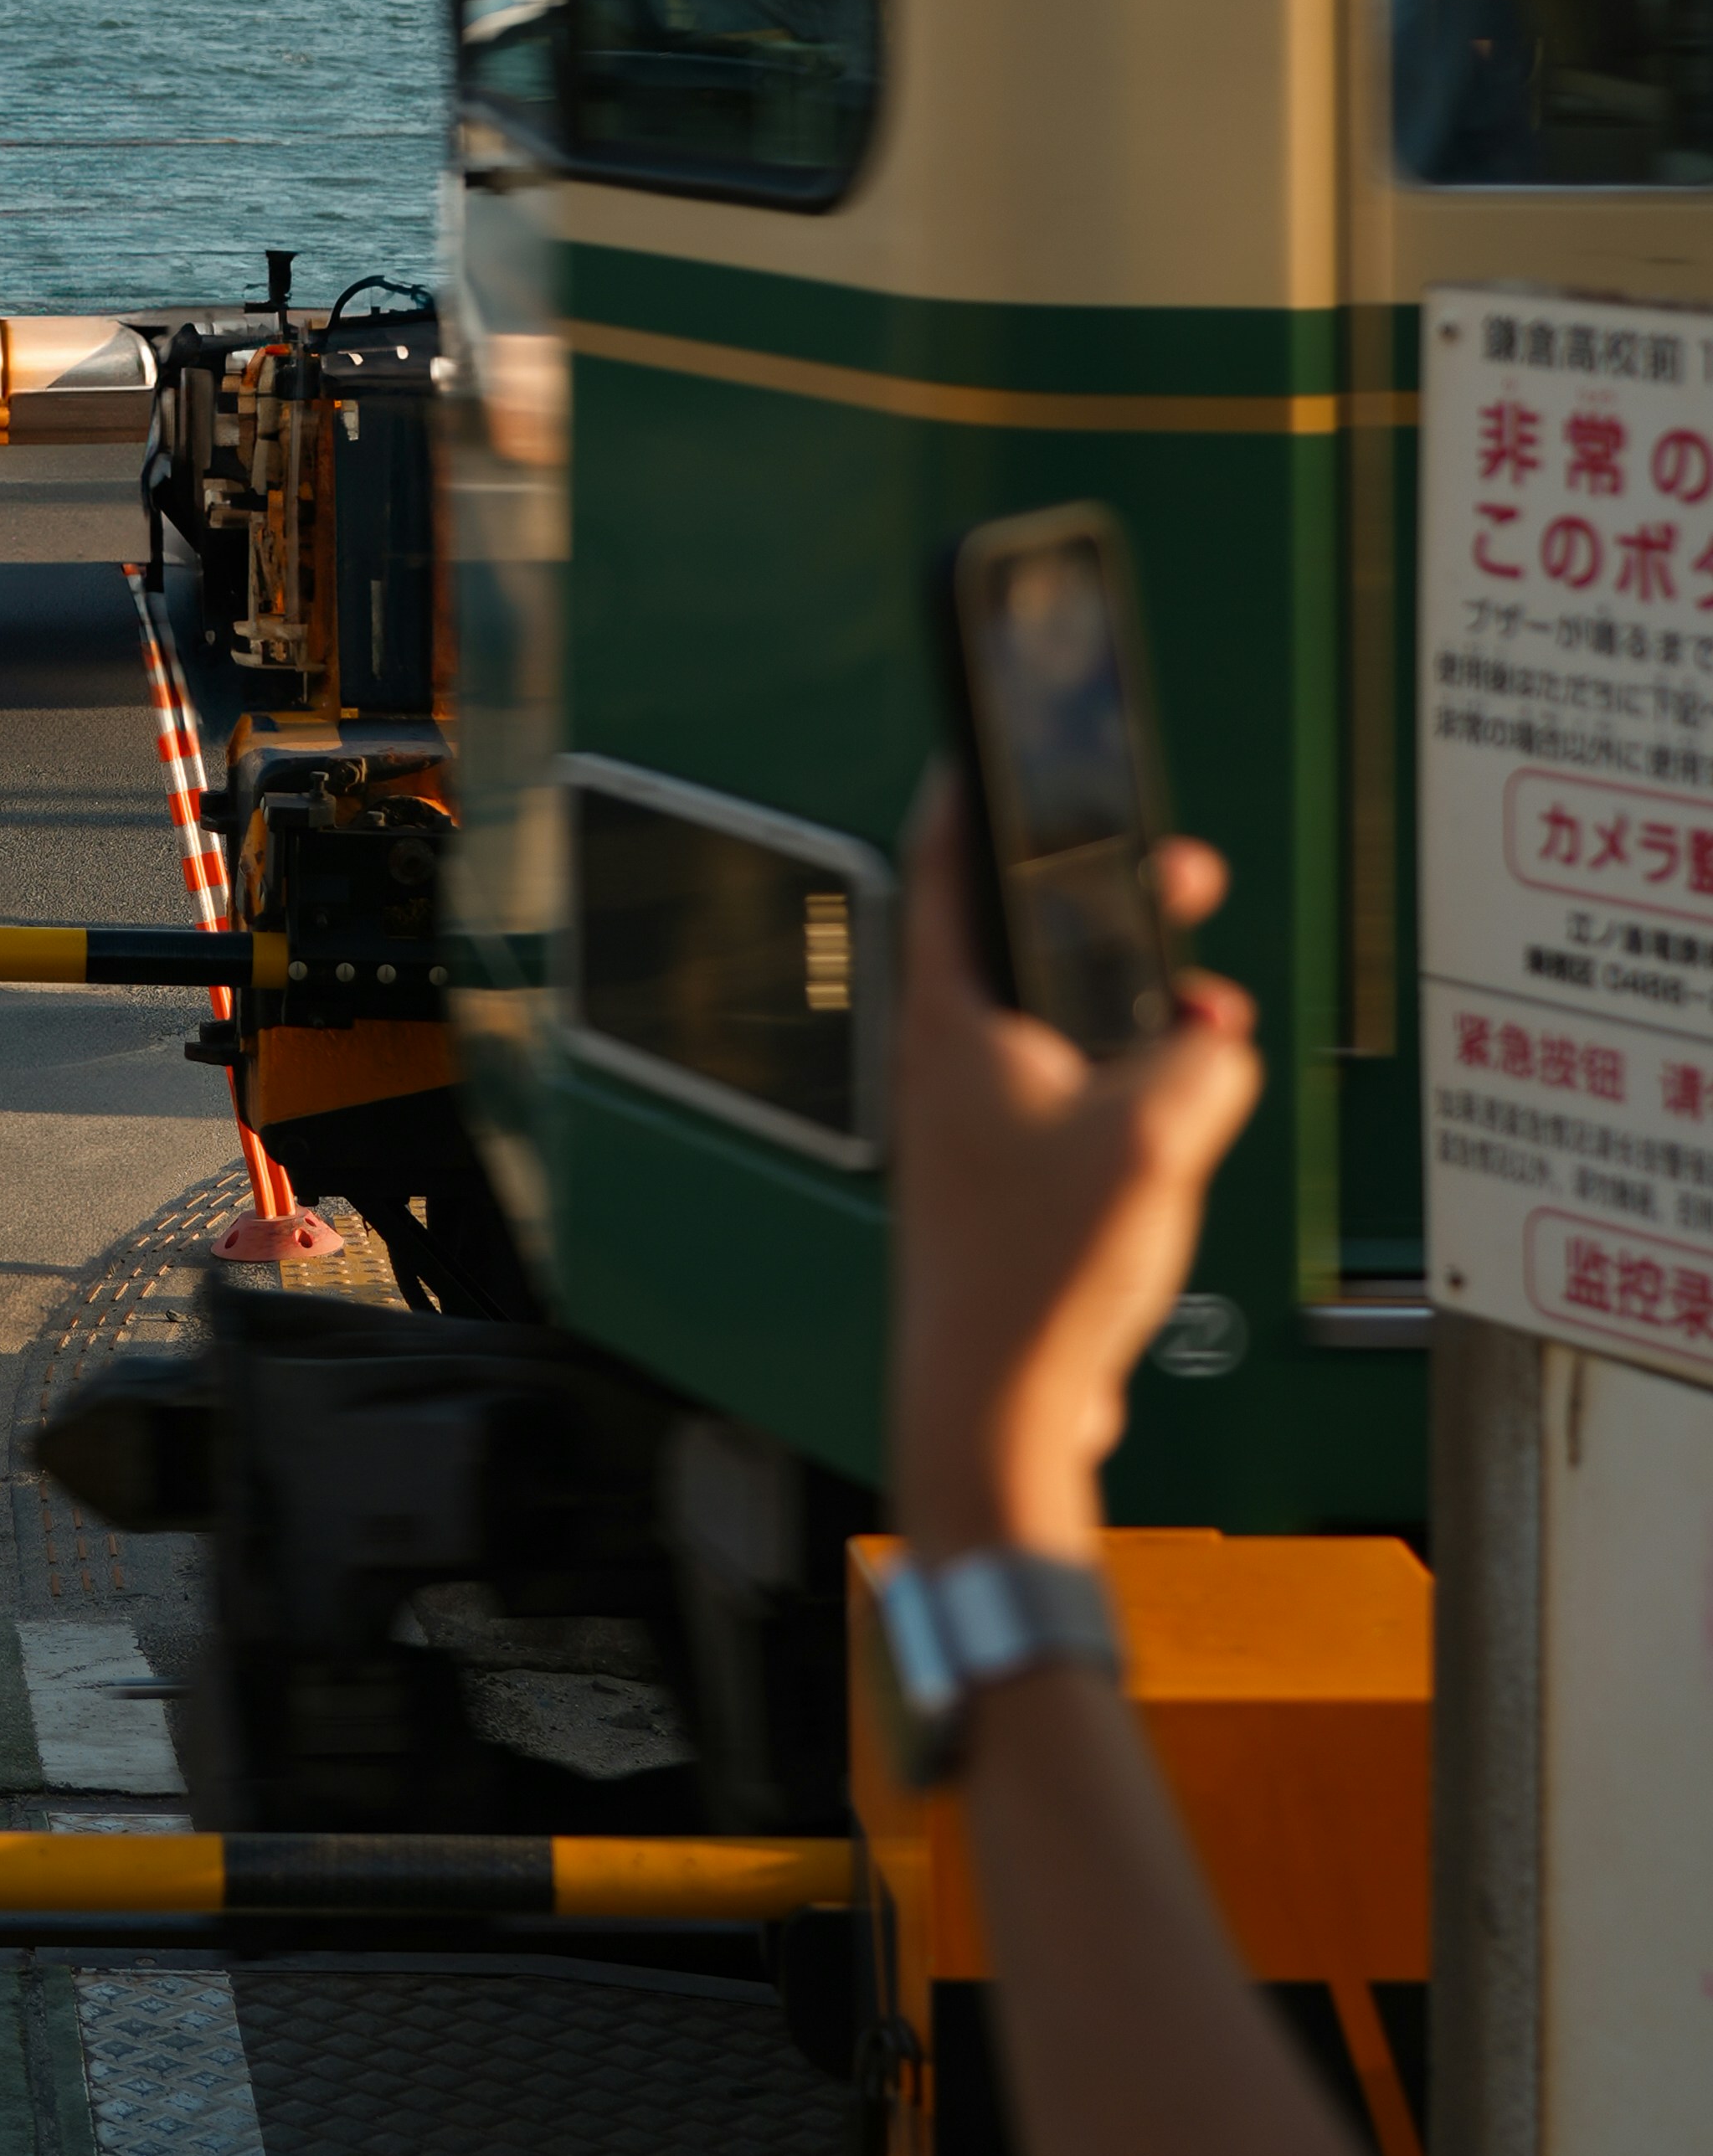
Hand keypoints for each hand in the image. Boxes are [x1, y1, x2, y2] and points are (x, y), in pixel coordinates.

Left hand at [891, 773, 1258, 1561]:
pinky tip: (1182, 1119)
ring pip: (1063, 1026)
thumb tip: (1207, 1042)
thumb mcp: (1157, 1131)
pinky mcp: (1009, 1182)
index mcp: (952, 1018)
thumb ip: (1201, 1056)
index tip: (997, 747)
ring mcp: (975, 1124)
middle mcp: (951, 1061)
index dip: (976, 796)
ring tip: (1200, 1012)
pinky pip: (1078, 1099)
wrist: (995, 1408)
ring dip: (1135, 1011)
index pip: (948, 865)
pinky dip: (1132, 1088)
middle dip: (1107, 905)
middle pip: (1025, 940)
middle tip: (1175, 876)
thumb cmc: (1034, 1273)